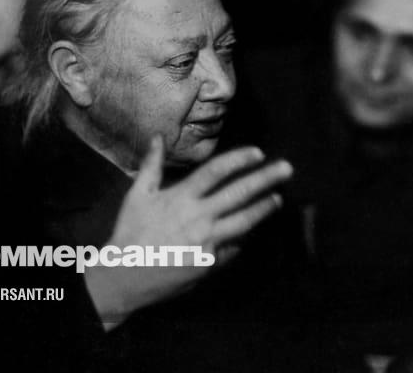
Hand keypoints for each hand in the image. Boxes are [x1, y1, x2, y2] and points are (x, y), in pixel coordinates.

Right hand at [84, 137, 292, 328]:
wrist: (125, 276)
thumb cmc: (130, 232)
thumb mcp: (137, 195)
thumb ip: (151, 166)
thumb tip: (157, 137)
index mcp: (181, 198)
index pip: (216, 171)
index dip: (239, 159)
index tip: (257, 152)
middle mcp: (199, 218)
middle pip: (239, 193)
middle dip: (265, 179)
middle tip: (287, 169)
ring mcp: (208, 242)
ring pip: (244, 222)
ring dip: (263, 208)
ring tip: (278, 199)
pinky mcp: (210, 264)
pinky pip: (233, 249)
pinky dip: (242, 239)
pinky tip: (251, 232)